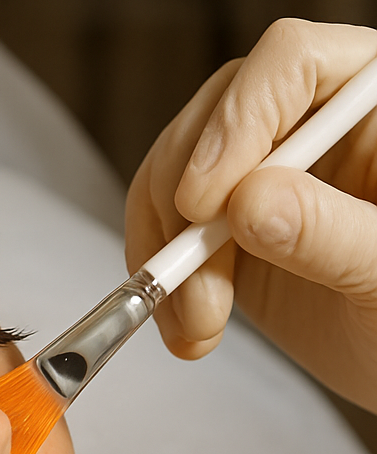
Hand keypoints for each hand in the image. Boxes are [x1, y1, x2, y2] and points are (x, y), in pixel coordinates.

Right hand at [125, 19, 376, 412]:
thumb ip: (330, 232)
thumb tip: (249, 201)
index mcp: (373, 110)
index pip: (290, 64)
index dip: (235, 124)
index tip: (207, 206)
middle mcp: (314, 130)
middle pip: (213, 120)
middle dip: (187, 211)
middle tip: (194, 282)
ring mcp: (266, 181)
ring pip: (174, 177)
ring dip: (167, 256)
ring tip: (197, 321)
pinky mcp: (231, 232)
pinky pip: (166, 231)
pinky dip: (162, 281)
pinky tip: (187, 324)